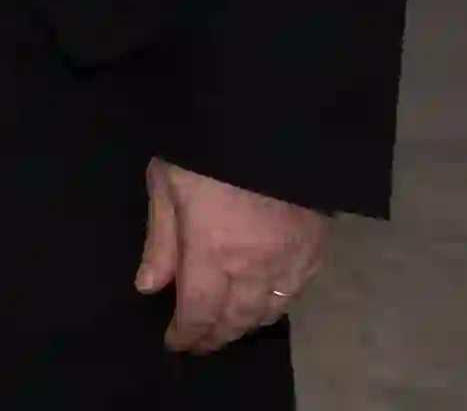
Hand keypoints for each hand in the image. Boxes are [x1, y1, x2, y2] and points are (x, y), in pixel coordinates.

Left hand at [135, 159, 329, 352]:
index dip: (187, 334)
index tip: (175, 343)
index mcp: (211, 253)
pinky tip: (265, 305)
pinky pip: (297, 293)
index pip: (198, 312)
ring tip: (227, 329)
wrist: (274, 122)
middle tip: (200, 343)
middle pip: (235, 320)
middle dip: (215, 336)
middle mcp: (254, 269)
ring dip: (245, 326)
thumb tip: (149, 288)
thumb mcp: (166, 183)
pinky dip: (277, 307)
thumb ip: (161, 240)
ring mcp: (290, 261)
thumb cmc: (206, 149)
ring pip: (268, 312)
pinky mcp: (316, 249)